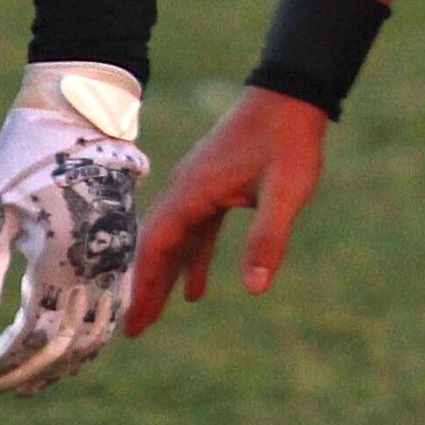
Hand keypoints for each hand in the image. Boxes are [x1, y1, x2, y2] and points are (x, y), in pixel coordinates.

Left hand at [0, 64, 148, 396]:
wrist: (80, 113)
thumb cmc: (22, 155)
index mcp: (61, 257)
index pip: (32, 336)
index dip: (3, 365)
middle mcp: (98, 266)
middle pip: (65, 346)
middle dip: (26, 375)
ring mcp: (118, 260)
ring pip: (97, 336)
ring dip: (60, 365)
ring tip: (25, 384)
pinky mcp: (125, 252)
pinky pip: (114, 312)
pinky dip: (89, 341)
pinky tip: (63, 350)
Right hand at [123, 86, 330, 337]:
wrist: (291, 95)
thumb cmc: (289, 141)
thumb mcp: (286, 191)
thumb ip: (268, 237)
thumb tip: (255, 288)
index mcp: (194, 192)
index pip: (158, 245)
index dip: (144, 285)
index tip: (133, 320)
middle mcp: (187, 189)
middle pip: (158, 246)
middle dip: (147, 287)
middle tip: (135, 330)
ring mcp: (200, 186)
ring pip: (175, 240)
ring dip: (167, 276)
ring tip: (155, 314)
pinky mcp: (215, 184)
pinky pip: (195, 230)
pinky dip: (192, 258)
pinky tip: (194, 287)